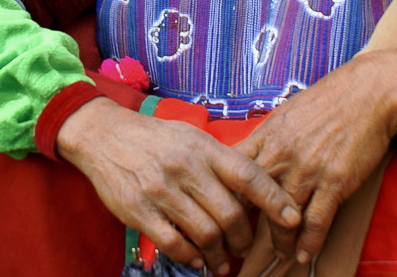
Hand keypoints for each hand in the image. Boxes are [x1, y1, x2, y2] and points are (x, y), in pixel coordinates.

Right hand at [56, 98, 300, 275]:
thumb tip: (256, 192)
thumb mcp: (191, 137)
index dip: (274, 200)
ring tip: (221, 261)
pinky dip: (190, 258)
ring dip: (219, 254)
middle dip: (243, 238)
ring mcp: (161, 190)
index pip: (247, 175)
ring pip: (206, 234)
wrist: (103, 135)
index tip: (292, 219)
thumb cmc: (155, 139)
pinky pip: (175, 244)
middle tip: (243, 247)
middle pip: (230, 214)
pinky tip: (195, 259)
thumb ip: (221, 162)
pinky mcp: (140, 210)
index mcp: (203, 148)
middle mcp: (185, 168)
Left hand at [234, 50, 396, 264]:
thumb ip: (266, 138)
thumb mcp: (284, 113)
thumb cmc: (325, 101)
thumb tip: (249, 154)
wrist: (366, 93)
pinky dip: (309, 241)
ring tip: (278, 254)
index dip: (225, 195)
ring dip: (280, 240)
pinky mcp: (335, 181)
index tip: (222, 212)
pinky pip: (317, 220)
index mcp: (266, 137)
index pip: (234, 173)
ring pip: (283, 215)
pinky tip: (303, 254)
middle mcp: (281, 155)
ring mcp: (308, 170)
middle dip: (245, 224)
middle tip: (242, 242)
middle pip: (253, 199)